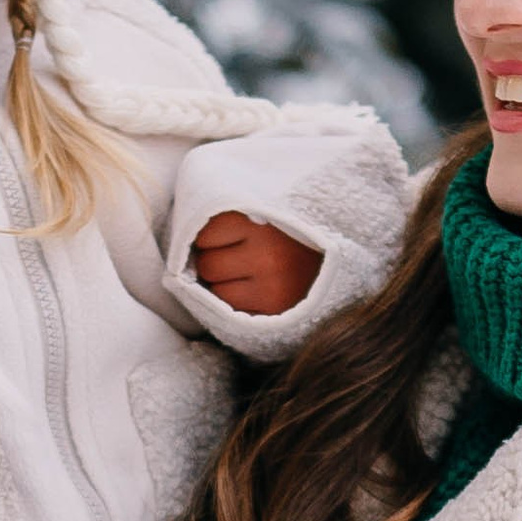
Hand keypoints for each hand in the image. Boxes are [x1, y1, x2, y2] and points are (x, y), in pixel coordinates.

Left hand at [186, 210, 321, 316]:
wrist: (338, 260)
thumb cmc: (292, 232)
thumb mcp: (267, 210)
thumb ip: (232, 217)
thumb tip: (183, 244)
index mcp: (262, 220)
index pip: (205, 235)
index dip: (212, 239)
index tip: (230, 237)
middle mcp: (266, 253)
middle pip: (208, 265)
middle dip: (216, 263)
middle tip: (239, 258)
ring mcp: (271, 285)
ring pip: (217, 292)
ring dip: (225, 286)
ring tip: (250, 275)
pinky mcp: (274, 309)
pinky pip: (233, 310)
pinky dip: (239, 303)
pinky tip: (258, 292)